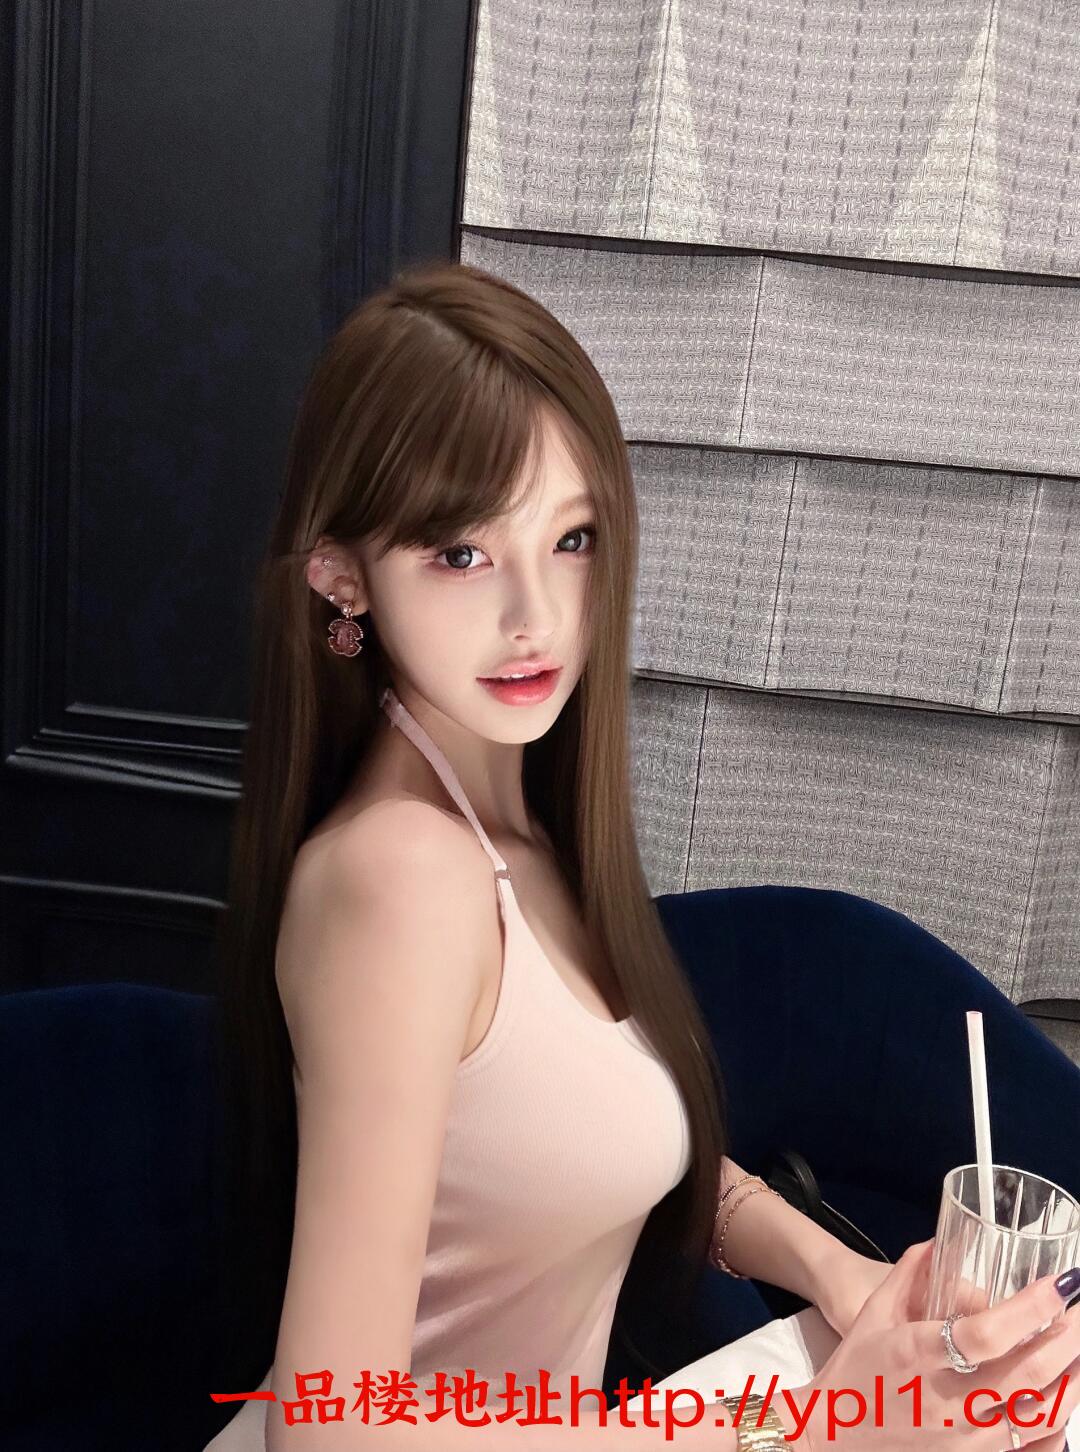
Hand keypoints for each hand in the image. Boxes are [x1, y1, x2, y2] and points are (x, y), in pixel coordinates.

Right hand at [776, 1238, 1079, 1451]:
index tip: (1061, 1282)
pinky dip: (1057, 1424)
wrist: (831, 1441)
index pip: (986, 1333)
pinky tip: (1065, 1395)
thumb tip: (940, 1242)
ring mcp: (965, 1444)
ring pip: (1041, 1415)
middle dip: (1068, 1337)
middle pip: (1027, 1373)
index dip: (1030, 1308)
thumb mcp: (870, 1316)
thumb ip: (907, 1275)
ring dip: (1072, 1378)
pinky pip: (1034, 1450)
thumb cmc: (852, 1374)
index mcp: (917, 1357)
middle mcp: (947, 1404)